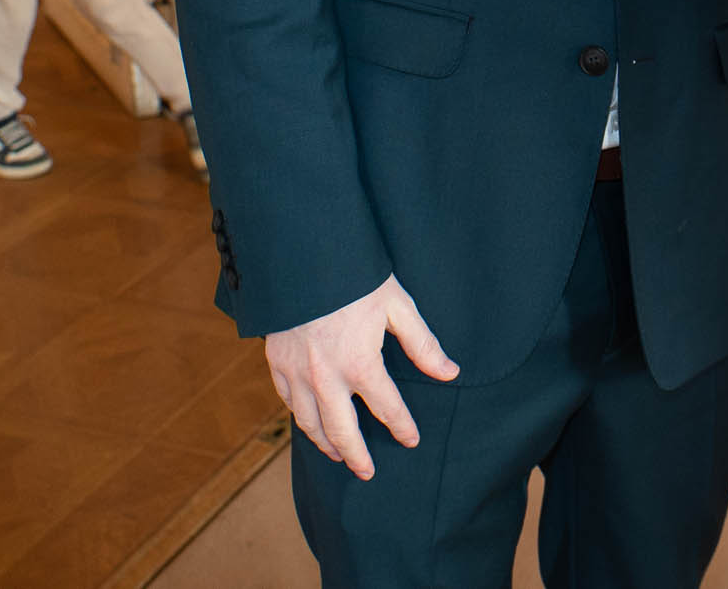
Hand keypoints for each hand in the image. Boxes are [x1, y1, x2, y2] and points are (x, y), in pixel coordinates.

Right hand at [264, 272, 458, 477]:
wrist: (302, 256)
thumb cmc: (355, 277)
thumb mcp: (397, 305)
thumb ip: (422, 344)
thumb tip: (450, 373)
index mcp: (361, 364)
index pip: (388, 408)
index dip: (402, 428)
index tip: (411, 440)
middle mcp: (326, 377)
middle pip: (343, 432)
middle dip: (356, 456)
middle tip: (367, 472)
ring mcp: (297, 373)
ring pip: (310, 423)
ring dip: (325, 443)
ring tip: (337, 455)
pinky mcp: (277, 362)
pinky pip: (288, 402)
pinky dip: (301, 418)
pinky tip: (309, 422)